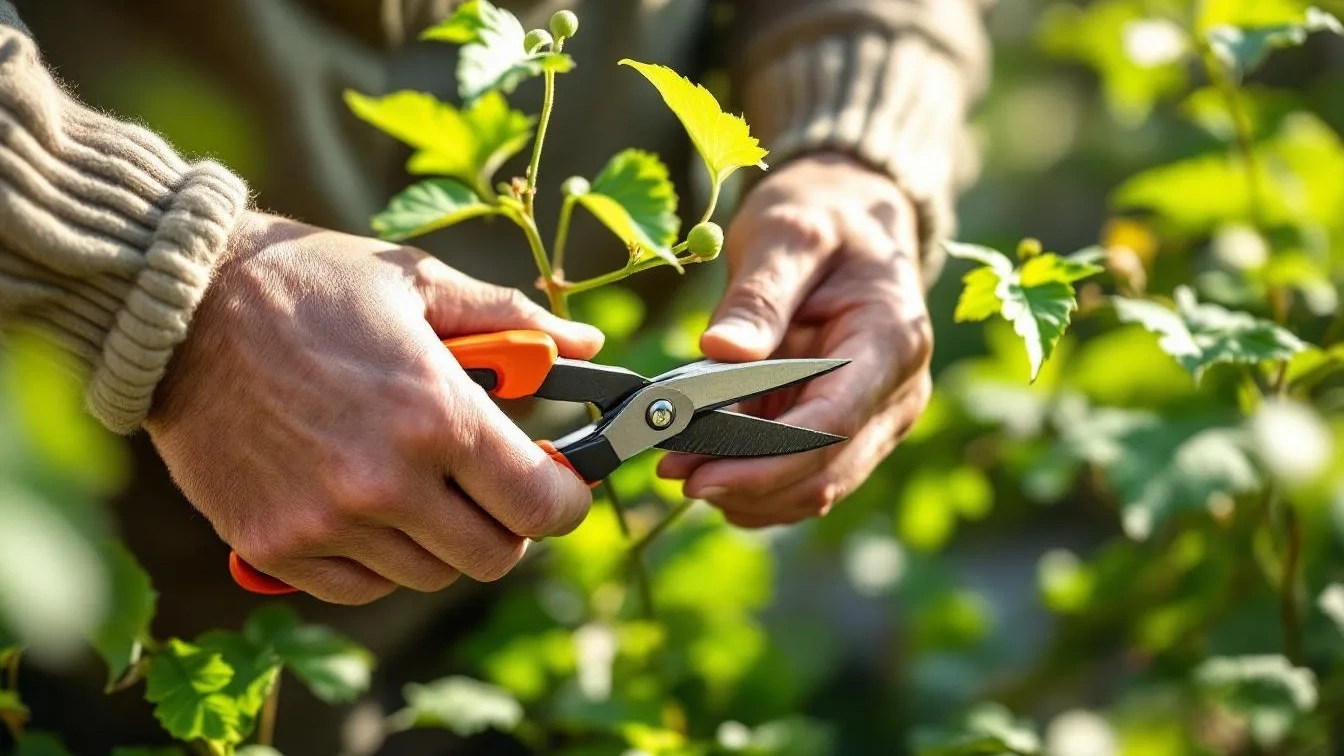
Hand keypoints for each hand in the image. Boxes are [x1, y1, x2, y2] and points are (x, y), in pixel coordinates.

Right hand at [147, 212, 603, 603]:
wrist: (180, 304)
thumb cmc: (308, 284)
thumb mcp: (418, 283)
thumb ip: (510, 319)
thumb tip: (585, 343)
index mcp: (436, 414)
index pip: (543, 505)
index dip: (565, 501)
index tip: (559, 485)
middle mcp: (386, 481)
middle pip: (495, 556)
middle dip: (509, 523)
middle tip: (491, 485)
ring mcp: (326, 522)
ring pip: (430, 575)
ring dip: (442, 539)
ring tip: (421, 482)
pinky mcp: (274, 547)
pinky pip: (360, 588)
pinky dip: (379, 560)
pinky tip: (368, 507)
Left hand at [658, 154, 931, 526]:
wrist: (854, 219)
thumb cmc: (824, 218)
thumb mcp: (787, 234)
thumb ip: (758, 295)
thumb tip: (720, 351)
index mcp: (892, 342)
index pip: (833, 425)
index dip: (766, 460)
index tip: (701, 471)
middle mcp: (897, 393)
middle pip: (824, 470)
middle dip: (745, 482)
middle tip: (671, 471)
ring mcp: (878, 418)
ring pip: (815, 488)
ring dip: (748, 492)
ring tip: (681, 468)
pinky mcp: (852, 430)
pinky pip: (806, 478)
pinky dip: (758, 485)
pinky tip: (711, 470)